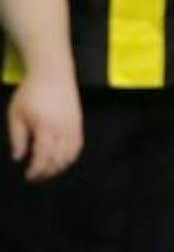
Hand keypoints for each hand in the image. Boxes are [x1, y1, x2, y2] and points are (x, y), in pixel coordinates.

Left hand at [7, 65, 80, 181]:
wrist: (53, 75)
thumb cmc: (32, 92)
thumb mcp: (16, 114)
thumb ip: (17, 138)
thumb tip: (18, 157)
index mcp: (45, 129)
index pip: (43, 158)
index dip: (36, 171)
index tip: (28, 176)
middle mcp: (63, 131)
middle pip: (58, 161)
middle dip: (46, 173)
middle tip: (35, 177)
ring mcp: (73, 129)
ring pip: (70, 157)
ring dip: (58, 167)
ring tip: (47, 170)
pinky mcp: (79, 126)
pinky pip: (77, 148)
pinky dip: (70, 158)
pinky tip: (61, 160)